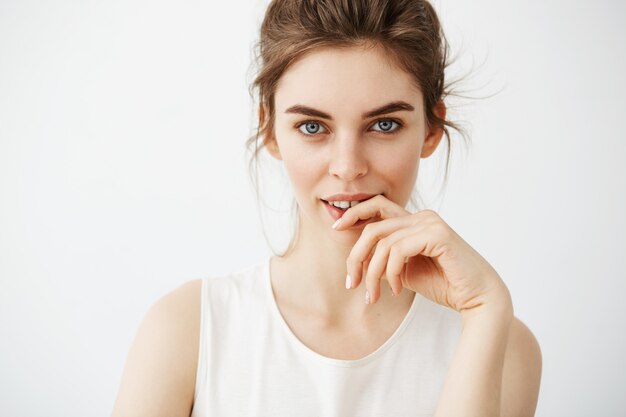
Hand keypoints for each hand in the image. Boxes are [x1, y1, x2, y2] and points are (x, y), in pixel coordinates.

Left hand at [335, 195, 511, 315]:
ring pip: (382, 243)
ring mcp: (430, 223)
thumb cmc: (444, 285)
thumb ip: (386, 257)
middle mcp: (422, 216)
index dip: (353, 214)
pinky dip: (391, 272)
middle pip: (373, 228)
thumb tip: (357, 256)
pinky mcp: (438, 235)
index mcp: (414, 221)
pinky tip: (397, 289)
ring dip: (373, 273)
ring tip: (374, 295)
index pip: (376, 206)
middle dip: (355, 257)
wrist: (477, 299)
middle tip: (351, 283)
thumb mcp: (404, 269)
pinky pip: (398, 250)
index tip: (335, 229)